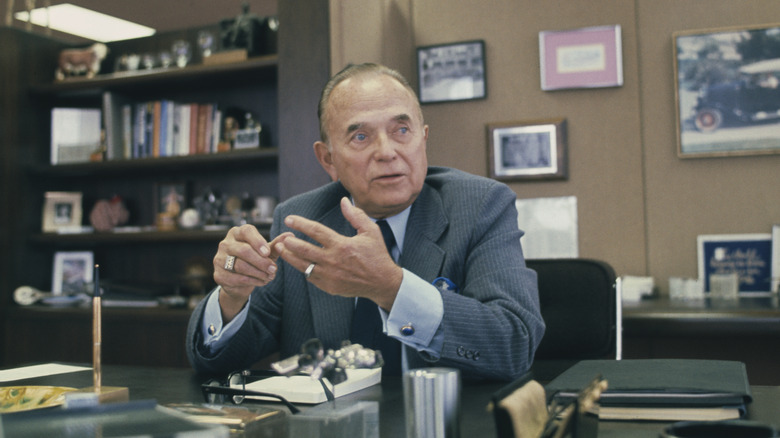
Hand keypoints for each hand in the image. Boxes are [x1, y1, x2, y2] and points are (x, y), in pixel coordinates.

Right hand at [213, 224, 290, 320]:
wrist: (239, 282)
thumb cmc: (254, 261)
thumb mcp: (266, 252)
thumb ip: (276, 245)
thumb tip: (290, 236)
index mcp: (237, 233)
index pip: (246, 231)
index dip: (258, 241)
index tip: (268, 252)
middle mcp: (225, 244)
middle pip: (243, 250)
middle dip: (261, 261)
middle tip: (274, 269)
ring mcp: (219, 259)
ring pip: (240, 266)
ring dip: (258, 272)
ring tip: (270, 276)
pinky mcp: (219, 275)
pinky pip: (237, 278)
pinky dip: (253, 281)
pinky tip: (262, 282)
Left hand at [276, 197, 402, 310]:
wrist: (382, 282)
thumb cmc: (377, 255)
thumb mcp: (371, 232)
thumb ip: (356, 215)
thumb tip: (344, 201)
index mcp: (342, 245)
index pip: (316, 231)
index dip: (300, 224)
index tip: (289, 219)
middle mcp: (333, 260)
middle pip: (304, 250)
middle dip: (289, 242)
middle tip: (282, 237)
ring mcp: (330, 276)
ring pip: (303, 266)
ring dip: (290, 257)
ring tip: (281, 249)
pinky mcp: (329, 287)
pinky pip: (310, 277)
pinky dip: (303, 269)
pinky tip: (298, 262)